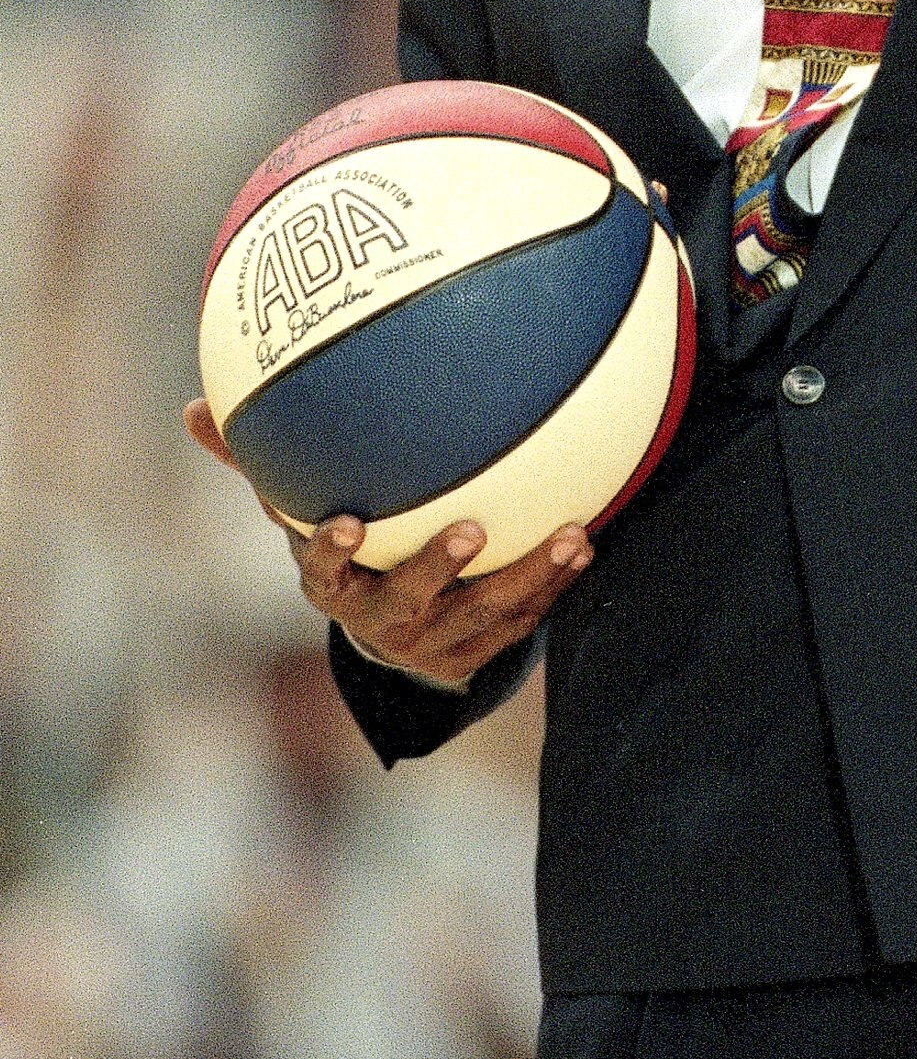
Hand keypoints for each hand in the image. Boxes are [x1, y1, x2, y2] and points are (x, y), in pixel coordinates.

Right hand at [182, 397, 589, 687]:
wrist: (391, 639)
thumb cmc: (347, 548)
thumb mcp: (299, 509)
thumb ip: (258, 462)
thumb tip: (191, 408)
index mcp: (334, 585)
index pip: (324, 573)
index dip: (333, 552)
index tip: (349, 521)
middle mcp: (381, 618)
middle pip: (409, 600)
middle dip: (438, 567)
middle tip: (473, 526)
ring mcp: (434, 639)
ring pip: (482, 614)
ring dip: (527, 576)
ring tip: (568, 536)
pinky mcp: (478, 650)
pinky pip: (519, 622)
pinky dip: (552, 586)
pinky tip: (583, 546)